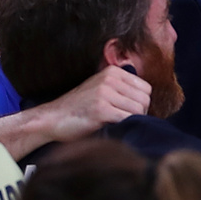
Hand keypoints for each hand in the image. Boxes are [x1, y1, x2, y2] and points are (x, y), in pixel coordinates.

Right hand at [36, 66, 151, 140]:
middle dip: (139, 114)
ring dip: (131, 121)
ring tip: (116, 124)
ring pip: (139, 110)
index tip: (128, 111)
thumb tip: (149, 100)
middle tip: (123, 121)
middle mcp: (110, 79)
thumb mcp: (101, 89)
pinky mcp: (100, 109)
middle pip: (145, 99)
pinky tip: (110, 128)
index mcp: (112, 72)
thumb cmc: (79, 109)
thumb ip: (122, 89)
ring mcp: (104, 93)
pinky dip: (123, 126)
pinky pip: (127, 119)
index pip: (146, 88)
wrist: (51, 119)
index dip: (141, 103)